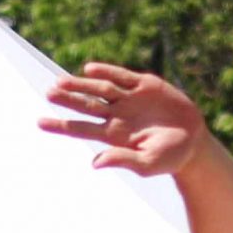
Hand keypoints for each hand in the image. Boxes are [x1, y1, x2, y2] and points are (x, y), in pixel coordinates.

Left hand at [39, 64, 206, 175]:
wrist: (193, 141)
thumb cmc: (169, 158)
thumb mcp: (146, 163)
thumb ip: (121, 160)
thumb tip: (95, 163)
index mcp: (113, 135)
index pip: (80, 129)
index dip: (60, 126)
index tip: (39, 123)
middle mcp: (117, 115)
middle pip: (86, 105)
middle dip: (68, 99)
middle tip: (48, 93)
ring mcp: (129, 98)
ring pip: (100, 88)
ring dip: (81, 84)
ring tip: (61, 82)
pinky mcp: (145, 85)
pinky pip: (122, 76)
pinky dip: (106, 71)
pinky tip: (89, 69)